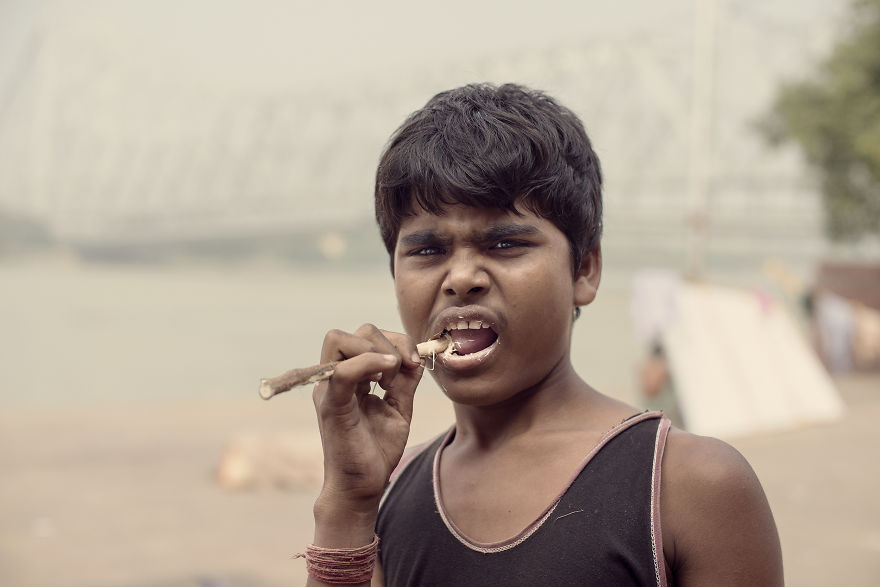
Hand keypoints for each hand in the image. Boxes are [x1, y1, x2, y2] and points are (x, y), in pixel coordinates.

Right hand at [311, 324, 422, 545]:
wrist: (363, 487)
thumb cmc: (376, 451)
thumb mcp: (398, 408)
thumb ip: (404, 380)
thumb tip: (416, 355)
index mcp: (349, 377)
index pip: (366, 336)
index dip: (396, 340)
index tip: (413, 363)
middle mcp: (335, 378)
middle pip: (356, 332)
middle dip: (389, 342)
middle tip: (403, 370)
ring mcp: (329, 390)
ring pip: (339, 340)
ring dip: (376, 351)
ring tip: (390, 379)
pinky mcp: (331, 406)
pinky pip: (342, 371)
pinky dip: (368, 363)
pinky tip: (387, 381)